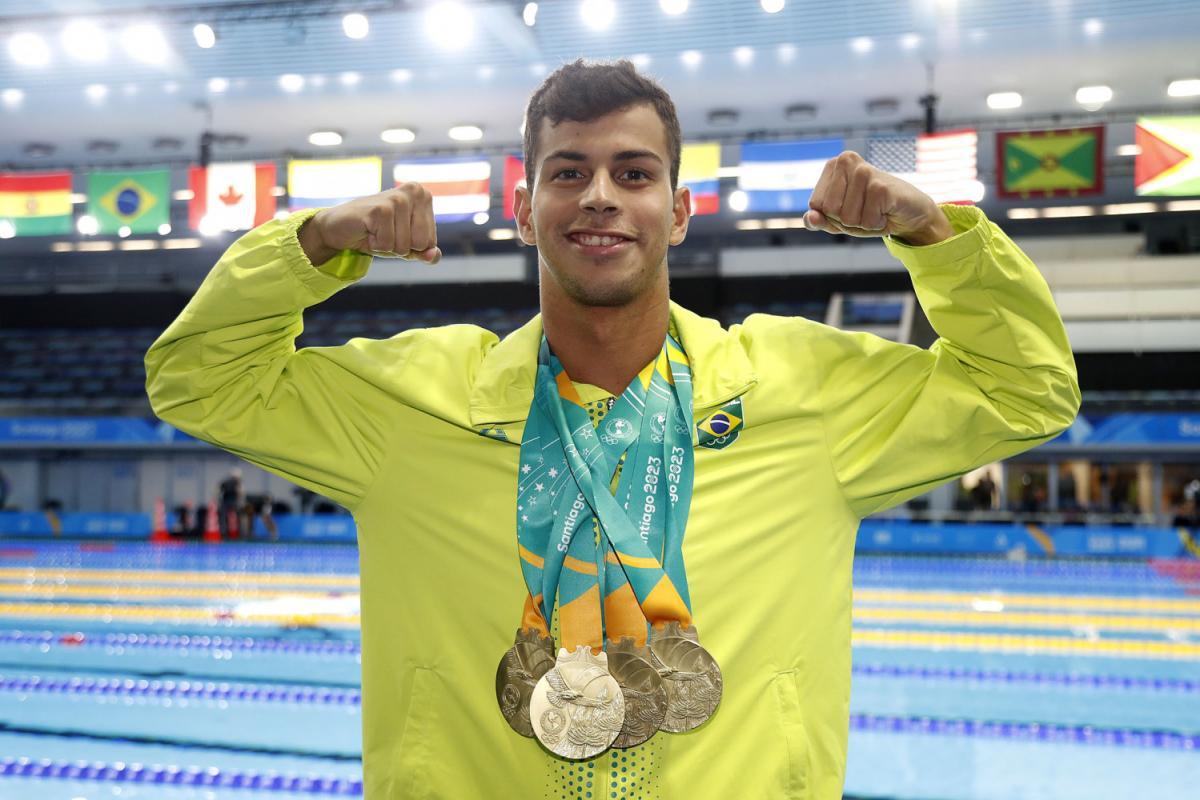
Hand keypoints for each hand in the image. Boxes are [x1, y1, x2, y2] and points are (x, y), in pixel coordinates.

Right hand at [299, 183, 441, 265]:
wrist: (340, 227)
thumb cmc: (377, 233)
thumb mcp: (406, 245)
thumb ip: (425, 252)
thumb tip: (434, 256)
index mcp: (424, 196)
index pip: (430, 242)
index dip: (411, 246)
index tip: (396, 233)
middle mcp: (414, 191)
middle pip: (420, 244)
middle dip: (401, 247)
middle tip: (385, 232)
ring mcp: (397, 199)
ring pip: (403, 246)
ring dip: (387, 246)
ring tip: (375, 230)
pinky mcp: (380, 210)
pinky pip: (387, 245)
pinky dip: (375, 245)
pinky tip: (367, 230)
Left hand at [802, 151, 953, 245]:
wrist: (909, 212)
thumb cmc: (871, 212)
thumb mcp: (839, 219)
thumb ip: (820, 220)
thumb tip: (810, 217)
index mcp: (834, 165)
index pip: (816, 204)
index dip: (832, 216)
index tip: (850, 207)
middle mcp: (847, 161)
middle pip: (829, 210)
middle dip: (846, 220)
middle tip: (865, 209)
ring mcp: (864, 172)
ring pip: (846, 218)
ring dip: (862, 223)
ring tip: (876, 209)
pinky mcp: (880, 186)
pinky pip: (865, 221)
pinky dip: (876, 223)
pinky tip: (886, 211)